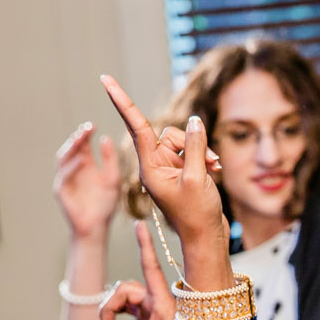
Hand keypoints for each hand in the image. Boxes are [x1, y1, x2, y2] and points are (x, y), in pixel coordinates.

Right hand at [53, 122, 122, 240]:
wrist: (96, 227)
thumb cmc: (105, 205)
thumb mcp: (113, 180)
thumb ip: (110, 160)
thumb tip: (106, 138)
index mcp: (85, 165)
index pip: (82, 145)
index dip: (85, 134)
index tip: (93, 125)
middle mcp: (73, 169)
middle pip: (71, 148)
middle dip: (78, 137)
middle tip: (87, 127)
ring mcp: (65, 179)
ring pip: (64, 158)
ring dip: (71, 147)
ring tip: (81, 137)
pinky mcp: (62, 191)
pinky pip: (65, 176)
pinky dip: (72, 167)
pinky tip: (82, 160)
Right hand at [90, 221, 182, 319]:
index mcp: (164, 301)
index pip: (151, 267)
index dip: (145, 245)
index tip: (140, 224)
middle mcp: (159, 301)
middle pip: (126, 289)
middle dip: (111, 305)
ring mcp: (155, 310)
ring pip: (124, 300)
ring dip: (112, 313)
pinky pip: (127, 312)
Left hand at [99, 76, 225, 272]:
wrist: (207, 239)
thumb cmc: (197, 215)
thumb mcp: (197, 177)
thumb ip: (195, 146)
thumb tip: (193, 121)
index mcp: (149, 169)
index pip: (135, 127)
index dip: (122, 101)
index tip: (105, 79)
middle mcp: (155, 166)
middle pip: (169, 134)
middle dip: (190, 142)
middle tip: (206, 163)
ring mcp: (168, 170)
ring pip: (183, 142)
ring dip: (201, 150)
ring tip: (212, 169)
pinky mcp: (181, 173)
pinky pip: (192, 151)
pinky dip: (205, 157)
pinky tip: (214, 171)